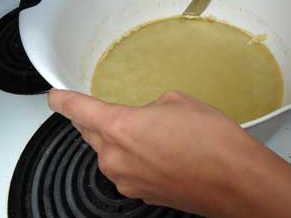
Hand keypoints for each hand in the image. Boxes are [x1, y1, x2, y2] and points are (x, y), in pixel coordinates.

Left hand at [48, 89, 268, 217]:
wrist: (235, 180)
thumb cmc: (211, 140)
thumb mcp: (177, 102)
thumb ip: (150, 106)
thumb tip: (148, 115)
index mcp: (119, 127)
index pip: (77, 109)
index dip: (62, 100)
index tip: (55, 96)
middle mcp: (116, 158)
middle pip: (89, 133)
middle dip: (92, 119)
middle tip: (105, 109)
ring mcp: (127, 180)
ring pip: (108, 153)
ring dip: (116, 140)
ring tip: (144, 131)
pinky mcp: (142, 194)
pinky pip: (126, 169)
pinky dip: (132, 157)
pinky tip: (156, 150)